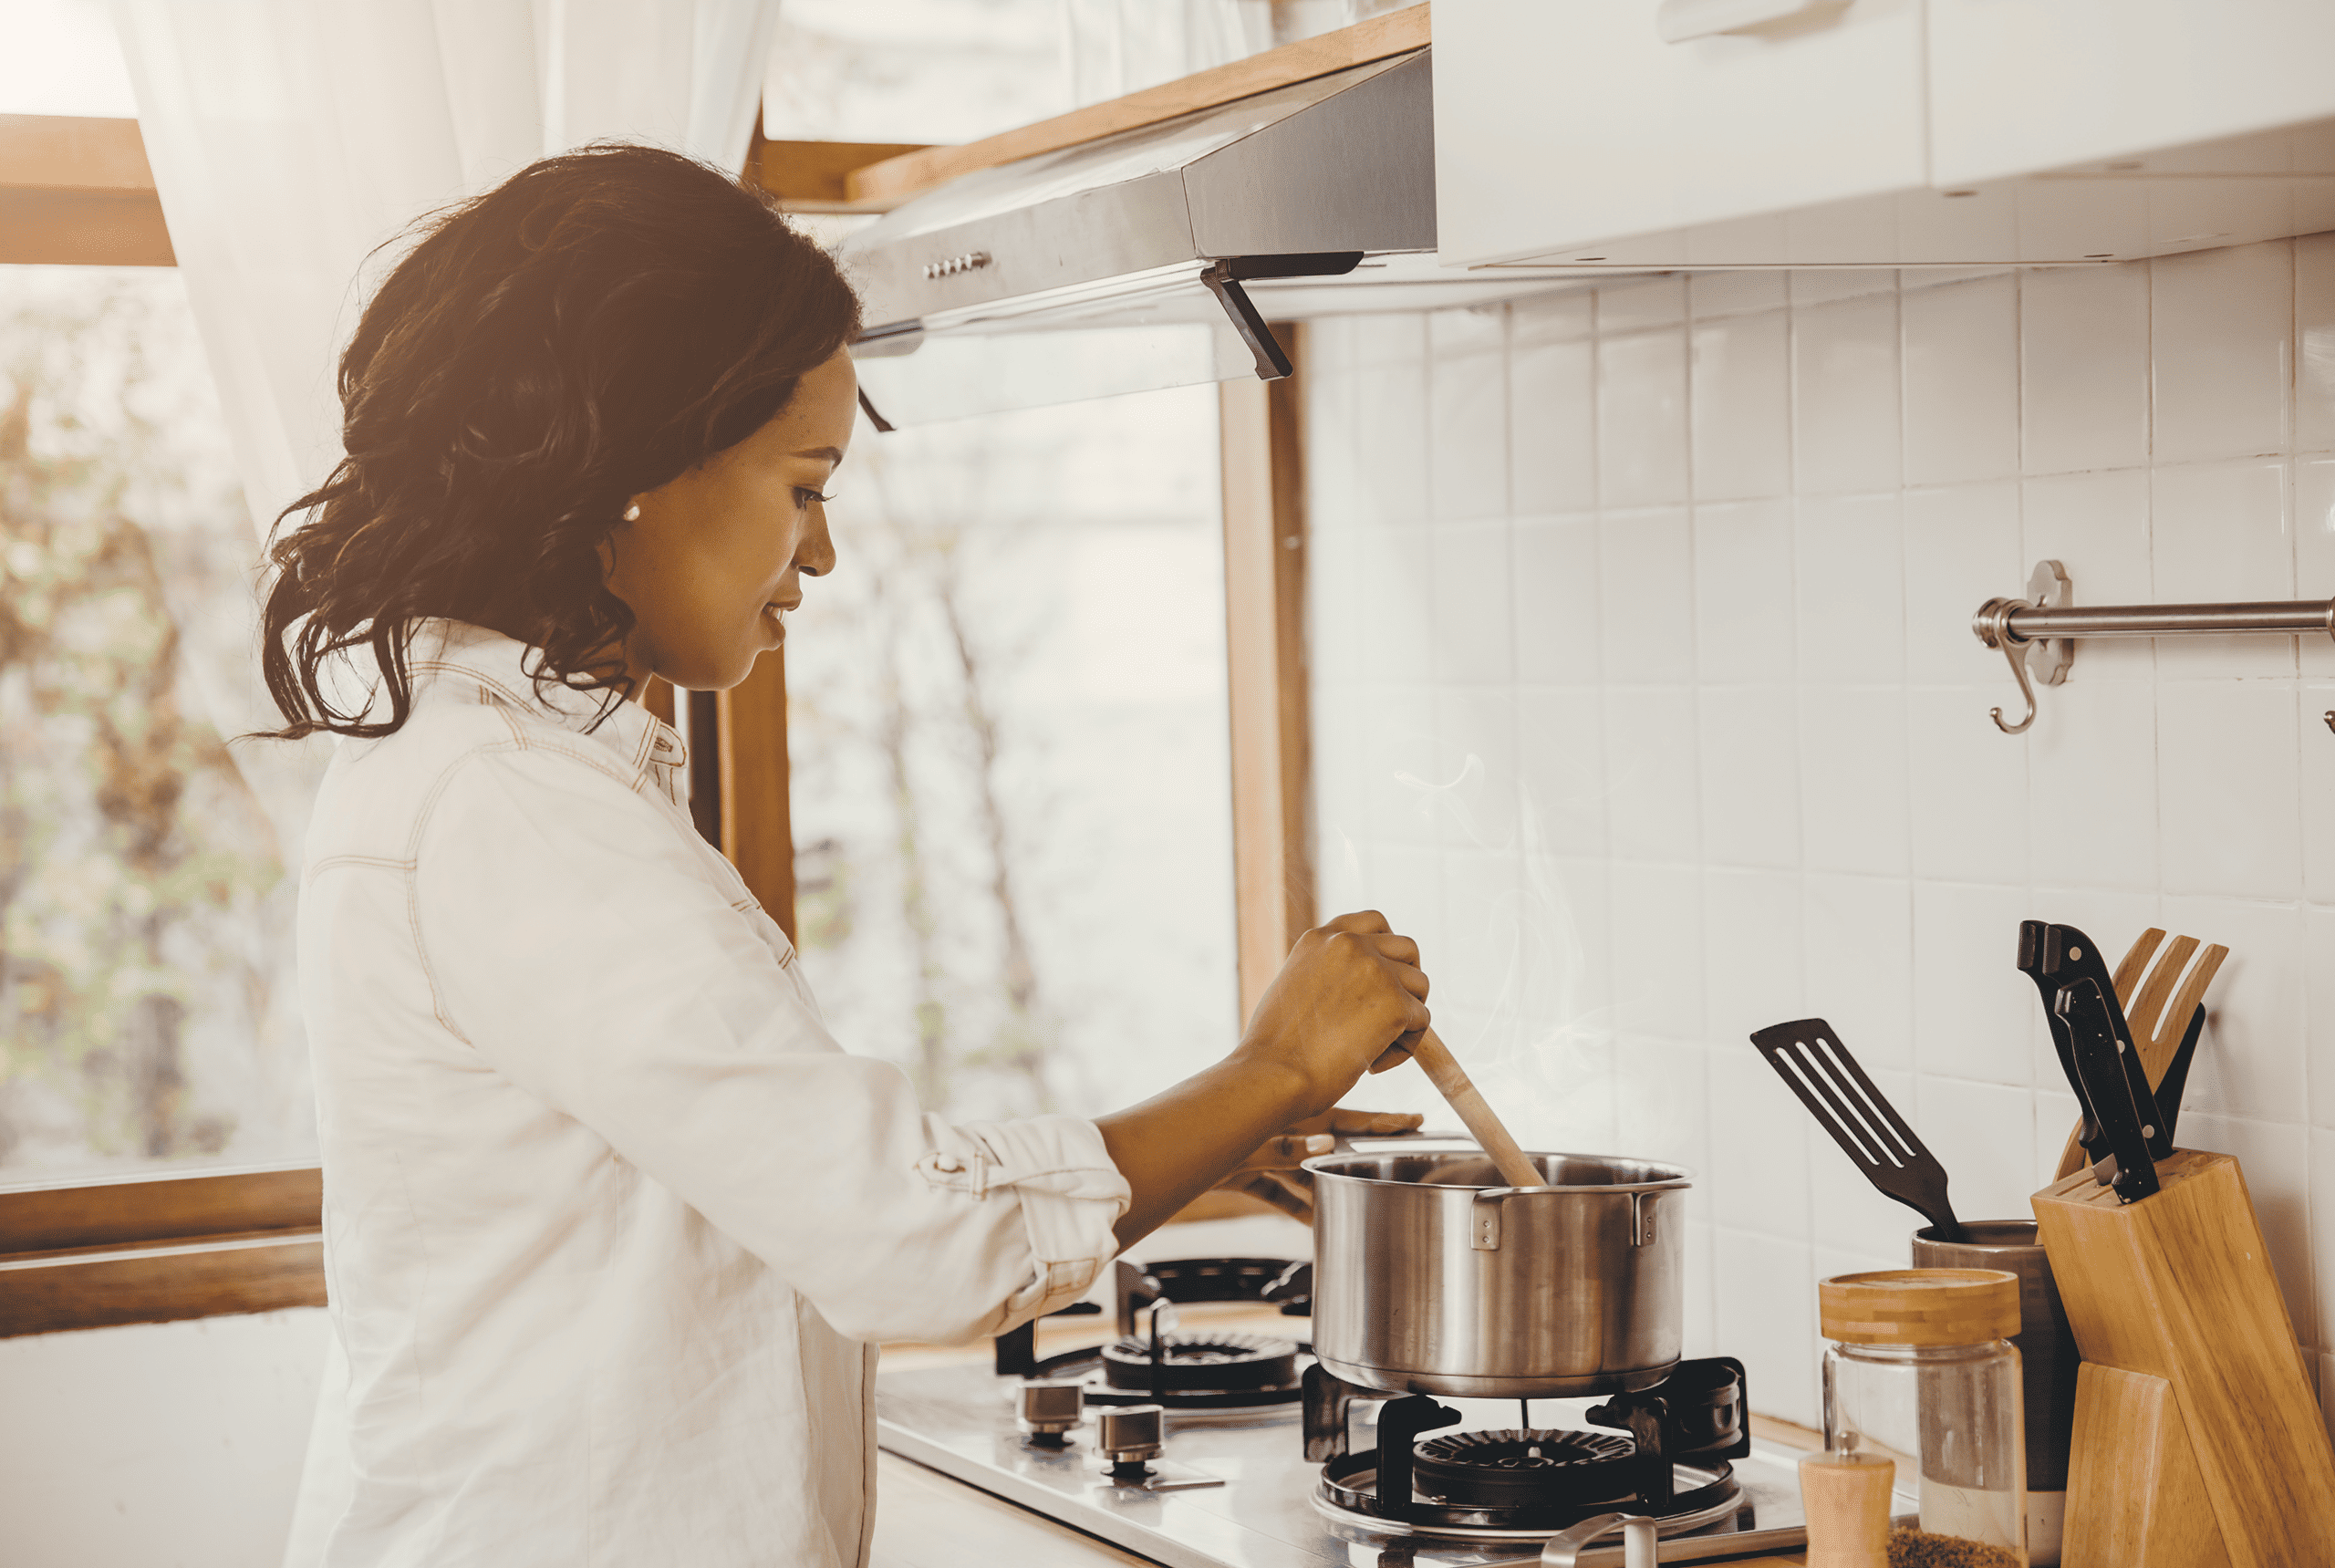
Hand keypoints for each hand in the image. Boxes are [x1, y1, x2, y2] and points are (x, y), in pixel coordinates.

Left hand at [1213, 1107, 1423, 1223]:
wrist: (1163, 1157)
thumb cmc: (1206, 1140)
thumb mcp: (1251, 1145)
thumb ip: (1289, 1148)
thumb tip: (1329, 1144)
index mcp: (1291, 1115)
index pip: (1348, 1119)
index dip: (1383, 1122)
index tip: (1415, 1121)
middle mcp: (1283, 1130)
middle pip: (1334, 1146)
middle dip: (1362, 1157)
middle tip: (1398, 1161)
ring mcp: (1265, 1151)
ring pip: (1308, 1173)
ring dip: (1327, 1189)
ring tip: (1359, 1203)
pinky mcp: (1248, 1172)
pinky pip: (1280, 1192)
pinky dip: (1294, 1207)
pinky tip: (1312, 1225)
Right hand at [1236, 911, 1430, 1117]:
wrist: (1274, 1074)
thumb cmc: (1275, 1047)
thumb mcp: (1294, 987)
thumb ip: (1328, 974)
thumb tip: (1363, 988)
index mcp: (1320, 938)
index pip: (1374, 921)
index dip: (1387, 948)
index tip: (1385, 973)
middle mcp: (1349, 944)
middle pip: (1407, 948)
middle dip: (1407, 979)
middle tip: (1392, 1013)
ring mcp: (1375, 970)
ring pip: (1419, 986)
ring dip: (1407, 1018)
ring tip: (1375, 1050)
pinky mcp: (1395, 1003)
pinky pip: (1421, 1022)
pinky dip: (1404, 1048)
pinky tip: (1372, 1066)